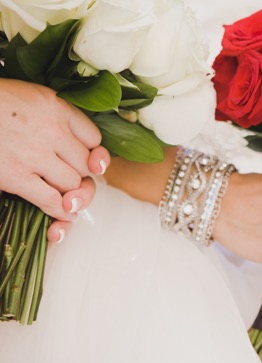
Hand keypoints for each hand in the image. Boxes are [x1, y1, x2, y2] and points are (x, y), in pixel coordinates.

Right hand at [0, 79, 109, 239]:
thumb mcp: (27, 96)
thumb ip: (53, 114)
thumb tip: (78, 145)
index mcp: (54, 106)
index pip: (93, 138)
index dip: (93, 154)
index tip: (90, 161)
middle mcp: (50, 129)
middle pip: (86, 164)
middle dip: (83, 177)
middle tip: (77, 185)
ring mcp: (33, 154)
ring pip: (72, 183)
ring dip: (73, 196)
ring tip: (70, 200)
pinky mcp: (14, 176)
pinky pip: (52, 200)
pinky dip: (61, 211)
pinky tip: (62, 213)